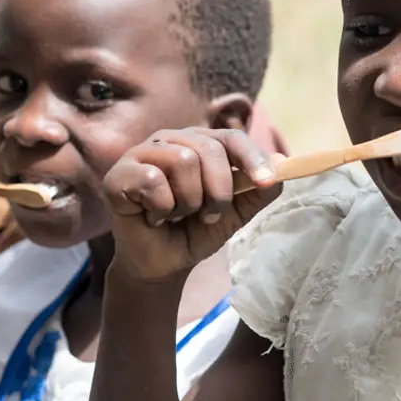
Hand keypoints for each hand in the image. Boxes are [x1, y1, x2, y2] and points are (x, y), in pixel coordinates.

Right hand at [103, 128, 280, 282]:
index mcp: (200, 143)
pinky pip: (152, 180)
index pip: (231, 137)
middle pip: (208, 149)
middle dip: (218, 191)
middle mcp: (171, 140)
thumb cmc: (195, 230)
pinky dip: (161, 208)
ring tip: (178, 214)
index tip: (266, 182)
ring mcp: (142, 153)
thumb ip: (257, 191)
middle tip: (208, 214)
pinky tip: (153, 216)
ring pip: (182, 162)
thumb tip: (282, 166)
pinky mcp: (119, 174)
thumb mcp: (234, 213)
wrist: (163, 263)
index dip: (252, 158)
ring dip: (188, 202)